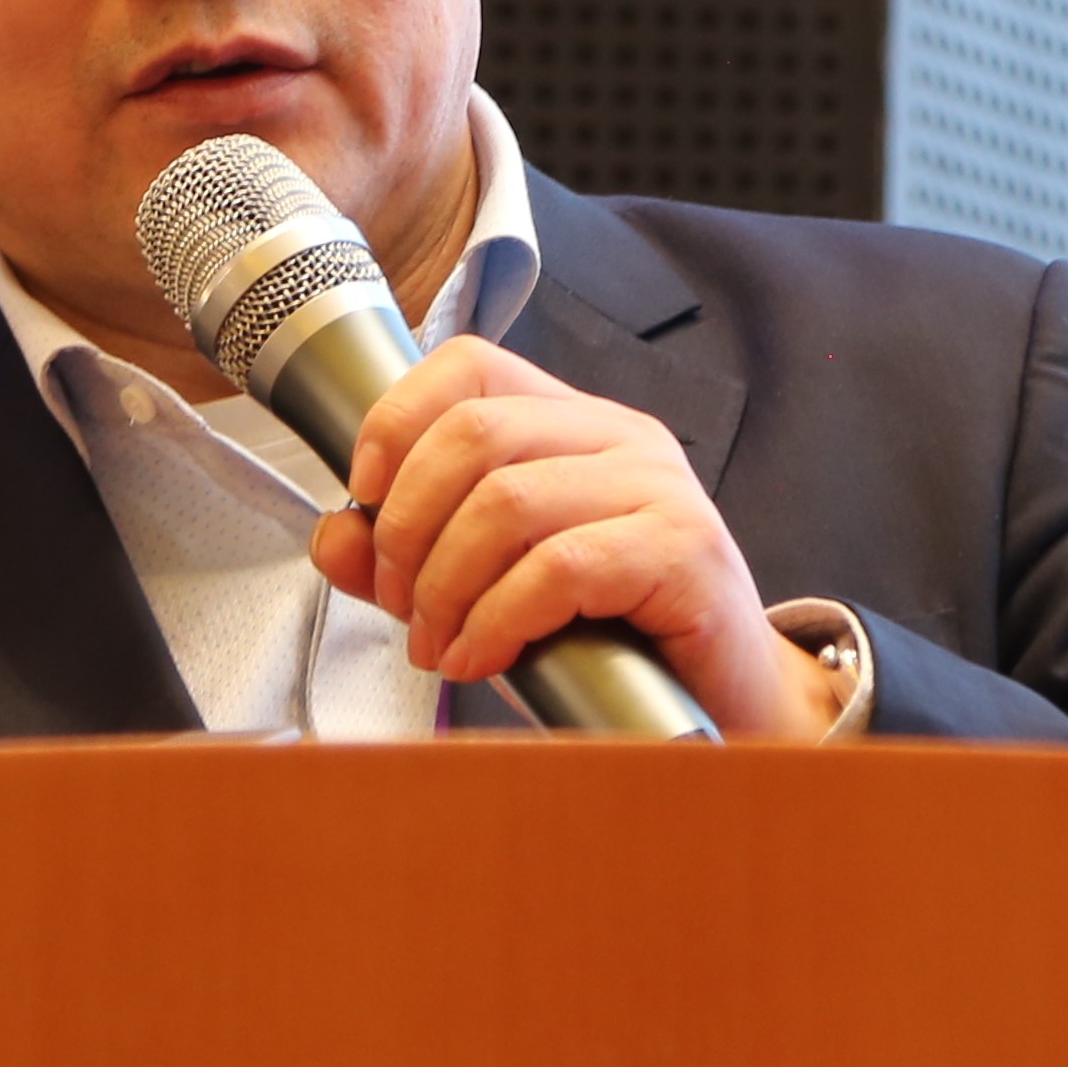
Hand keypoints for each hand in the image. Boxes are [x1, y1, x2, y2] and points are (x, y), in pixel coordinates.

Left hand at [306, 337, 846, 740]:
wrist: (729, 701)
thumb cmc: (614, 638)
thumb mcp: (492, 587)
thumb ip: (409, 556)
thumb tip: (338, 535)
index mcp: (575, 424)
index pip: (468, 365)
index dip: (394, 423)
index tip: (366, 500)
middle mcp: (621, 438)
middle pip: (473, 434)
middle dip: (407, 528)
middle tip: (403, 604)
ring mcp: (659, 488)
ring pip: (505, 501)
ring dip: (445, 587)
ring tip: (440, 644)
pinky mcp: (683, 551)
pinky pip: (559, 567)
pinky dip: (497, 620)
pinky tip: (484, 657)